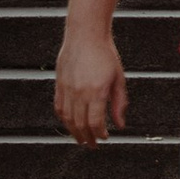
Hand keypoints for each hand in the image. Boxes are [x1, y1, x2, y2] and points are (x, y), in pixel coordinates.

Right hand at [54, 29, 128, 149]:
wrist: (86, 34)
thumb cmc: (105, 52)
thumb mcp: (118, 78)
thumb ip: (119, 103)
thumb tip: (120, 124)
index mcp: (97, 91)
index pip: (96, 123)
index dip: (100, 134)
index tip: (105, 137)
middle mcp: (80, 92)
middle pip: (80, 124)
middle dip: (87, 138)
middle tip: (92, 144)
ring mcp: (67, 89)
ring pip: (68, 119)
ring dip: (74, 132)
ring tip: (81, 139)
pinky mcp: (59, 84)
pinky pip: (59, 108)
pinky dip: (64, 119)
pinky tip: (70, 124)